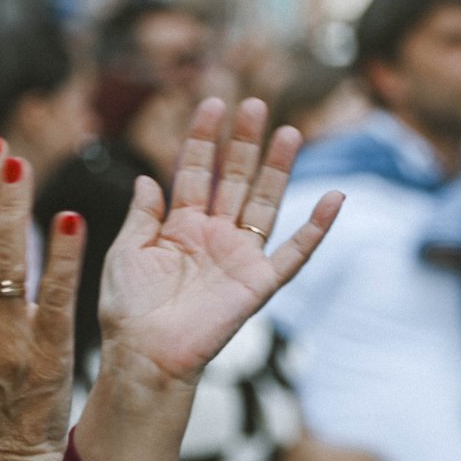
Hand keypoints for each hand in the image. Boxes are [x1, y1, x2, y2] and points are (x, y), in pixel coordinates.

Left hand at [97, 98, 340, 391]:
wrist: (143, 357)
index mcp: (179, 226)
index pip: (194, 171)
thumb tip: (147, 178)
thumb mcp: (126, 252)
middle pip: (235, 179)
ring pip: (265, 203)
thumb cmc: (128, 311)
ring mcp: (238, 257)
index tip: (212, 103)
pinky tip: (334, 199)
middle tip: (255, 105)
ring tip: (289, 132)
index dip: (203, 138)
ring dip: (278, 169)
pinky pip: (294, 253)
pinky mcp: (258, 284)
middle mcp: (213, 236)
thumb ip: (141, 215)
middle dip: (244, 143)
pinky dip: (315, 228)